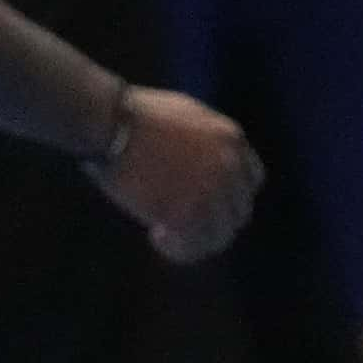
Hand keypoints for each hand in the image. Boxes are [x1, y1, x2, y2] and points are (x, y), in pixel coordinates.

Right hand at [90, 86, 264, 261]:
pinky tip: (157, 237)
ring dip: (196, 239)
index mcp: (232, 140)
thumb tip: (206, 160)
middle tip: (183, 222)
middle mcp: (230, 167)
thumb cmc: (135, 115)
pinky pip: (193, 246)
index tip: (208, 201)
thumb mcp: (188, 114)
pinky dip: (178, 248)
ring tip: (167, 234)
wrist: (111, 123)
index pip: (251, 181)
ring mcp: (210, 191)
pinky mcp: (185, 212)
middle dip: (212, 220)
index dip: (230, 196)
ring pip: (220, 235)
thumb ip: (206, 139)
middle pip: (237, 211)